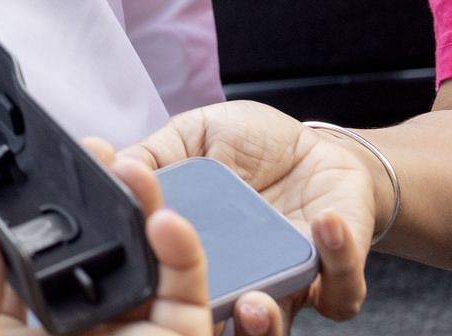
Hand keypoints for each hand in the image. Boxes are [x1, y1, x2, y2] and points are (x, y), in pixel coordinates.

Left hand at [0, 151, 284, 335]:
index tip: (70, 164)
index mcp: (38, 334)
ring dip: (157, 218)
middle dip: (121, 203)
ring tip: (140, 176)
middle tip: (112, 157)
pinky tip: (166, 225)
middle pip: (117, 257)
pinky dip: (187, 262)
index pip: (59, 260)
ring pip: (159, 274)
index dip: (70, 210)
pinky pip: (191, 307)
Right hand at [120, 101, 382, 323]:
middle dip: (212, 326)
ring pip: (277, 328)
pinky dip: (337, 259)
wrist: (316, 146)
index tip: (145, 281)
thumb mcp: (193, 136)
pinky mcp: (336, 274)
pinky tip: (324, 223)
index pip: (170, 283)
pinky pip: (340, 288)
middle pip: (220, 324)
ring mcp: (287, 282)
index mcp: (197, 251)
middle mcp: (239, 277)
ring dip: (266, 323)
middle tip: (201, 311)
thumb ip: (155, 154)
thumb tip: (111, 164)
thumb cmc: (251, 145)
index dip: (157, 290)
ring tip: (258, 301)